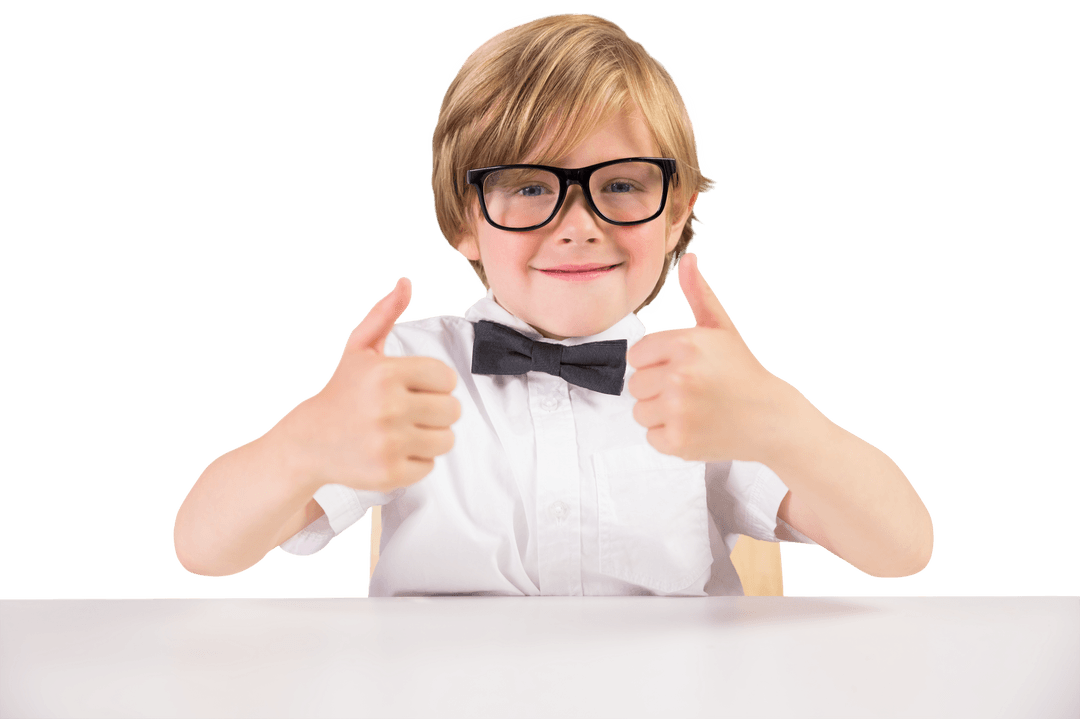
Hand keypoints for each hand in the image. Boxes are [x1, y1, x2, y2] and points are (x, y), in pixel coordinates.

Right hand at [281, 277, 460, 491]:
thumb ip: (384, 315)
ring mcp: (388, 443)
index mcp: (385, 374)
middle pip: (452, 410)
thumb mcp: (358, 350)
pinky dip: (416, 461)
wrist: (305, 441)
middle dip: (435, 410)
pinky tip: (392, 451)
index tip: (414, 387)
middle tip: (409, 411)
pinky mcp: (388, 473)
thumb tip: (405, 282)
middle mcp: (388, 408)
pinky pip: (429, 466)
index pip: (446, 378)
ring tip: (402, 431)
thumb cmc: (340, 391)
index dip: (434, 383)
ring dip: (430, 436)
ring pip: (446, 440)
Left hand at [627, 252, 794, 462]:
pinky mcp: (679, 441)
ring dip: (661, 413)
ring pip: (640, 412)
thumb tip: (688, 260)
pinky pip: (651, 437)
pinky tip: (695, 426)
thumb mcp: (721, 328)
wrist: (771, 418)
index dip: (656, 362)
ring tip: (692, 408)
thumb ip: (699, 294)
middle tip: (690, 390)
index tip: (681, 368)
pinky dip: (669, 436)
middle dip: (657, 388)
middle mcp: (680, 376)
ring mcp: (678, 411)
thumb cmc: (742, 371)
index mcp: (685, 344)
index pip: (636, 355)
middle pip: (635, 384)